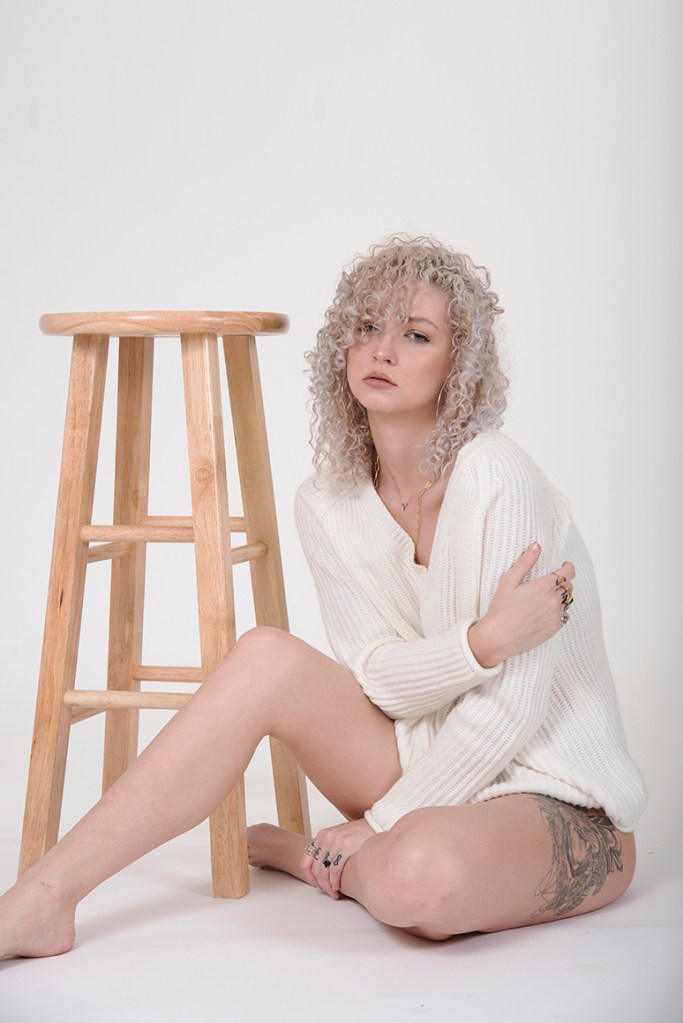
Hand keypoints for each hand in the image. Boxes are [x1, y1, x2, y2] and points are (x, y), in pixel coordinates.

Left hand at [300, 819, 373, 898]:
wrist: (375, 824)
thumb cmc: (357, 834)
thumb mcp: (338, 837)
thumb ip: (327, 849)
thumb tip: (318, 871)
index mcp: (321, 836)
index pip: (305, 862)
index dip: (309, 878)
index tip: (317, 886)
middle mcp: (326, 837)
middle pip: (316, 869)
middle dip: (321, 885)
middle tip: (328, 893)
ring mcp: (336, 841)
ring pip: (324, 872)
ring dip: (328, 886)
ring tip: (334, 893)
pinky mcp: (346, 846)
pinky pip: (335, 870)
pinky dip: (335, 881)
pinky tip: (338, 887)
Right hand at [468, 543, 574, 667]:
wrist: (499, 637)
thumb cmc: (501, 608)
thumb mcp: (509, 580)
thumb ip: (525, 561)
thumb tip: (536, 545)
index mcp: (544, 586)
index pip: (568, 572)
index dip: (568, 566)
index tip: (564, 565)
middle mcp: (554, 601)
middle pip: (569, 587)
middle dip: (563, 582)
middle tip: (551, 583)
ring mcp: (556, 616)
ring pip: (567, 602)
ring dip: (561, 598)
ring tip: (547, 599)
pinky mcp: (554, 628)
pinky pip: (564, 616)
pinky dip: (559, 612)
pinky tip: (546, 613)